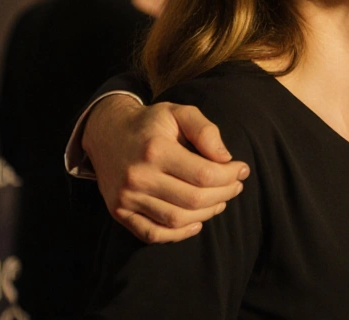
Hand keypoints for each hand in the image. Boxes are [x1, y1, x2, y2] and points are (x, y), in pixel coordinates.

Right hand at [83, 94, 249, 243]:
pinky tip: (196, 224)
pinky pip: (152, 234)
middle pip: (194, 200)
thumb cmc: (149, 124)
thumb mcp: (178, 113)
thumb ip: (205, 130)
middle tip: (236, 187)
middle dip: (224, 195)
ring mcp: (127, 197)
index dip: (230, 176)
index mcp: (156, 150)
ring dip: (206, 214)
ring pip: (177, 220)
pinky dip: (178, 235)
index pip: (204, 174)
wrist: (106, 133)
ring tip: (220, 201)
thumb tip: (226, 159)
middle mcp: (139, 176)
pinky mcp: (119, 211)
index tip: (242, 170)